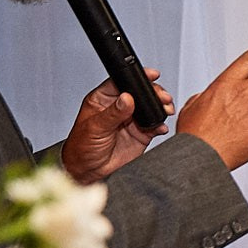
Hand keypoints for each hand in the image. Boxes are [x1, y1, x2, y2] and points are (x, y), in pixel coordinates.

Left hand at [60, 69, 174, 183]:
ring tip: (165, 109)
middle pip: (140, 93)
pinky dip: (161, 125)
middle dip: (153, 93)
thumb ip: (113, 113)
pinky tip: (160, 127)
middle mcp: (118, 108)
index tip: (150, 75)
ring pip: (150, 107)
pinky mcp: (141, 134)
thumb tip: (127, 98)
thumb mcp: (95, 128)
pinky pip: (155, 125)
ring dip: (160, 107)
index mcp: (103, 101)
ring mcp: (131, 121)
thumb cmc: (81, 149)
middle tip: (162, 97)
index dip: (135, 77)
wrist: (89, 172)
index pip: (121, 83)